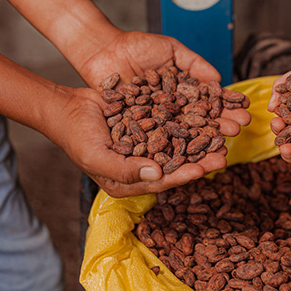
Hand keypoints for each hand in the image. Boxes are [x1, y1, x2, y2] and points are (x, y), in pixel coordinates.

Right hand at [46, 85, 240, 198]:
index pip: (162, 182)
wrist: (66, 108)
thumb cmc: (76, 137)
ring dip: (200, 138)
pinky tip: (205, 113)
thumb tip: (157, 173)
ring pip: (178, 143)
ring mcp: (145, 144)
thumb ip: (125, 169)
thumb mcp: (97, 157)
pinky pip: (171, 123)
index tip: (204, 169)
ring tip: (221, 134)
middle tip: (224, 154)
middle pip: (176, 164)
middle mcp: (141, 165)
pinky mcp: (147, 124)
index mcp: (129, 181)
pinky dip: (188, 118)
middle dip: (200, 159)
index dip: (183, 175)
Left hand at [76, 30, 250, 138]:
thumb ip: (194, 63)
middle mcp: (169, 109)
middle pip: (198, 122)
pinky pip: (154, 140)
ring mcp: (152, 120)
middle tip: (237, 132)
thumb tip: (219, 81)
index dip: (226, 110)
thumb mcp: (170, 49)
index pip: (208, 104)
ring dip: (200, 143)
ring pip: (179, 135)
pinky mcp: (134, 129)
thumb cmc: (136, 46)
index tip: (245, 114)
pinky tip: (186, 155)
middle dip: (218, 128)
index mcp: (181, 92)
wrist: (104, 50)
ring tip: (219, 148)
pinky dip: (170, 148)